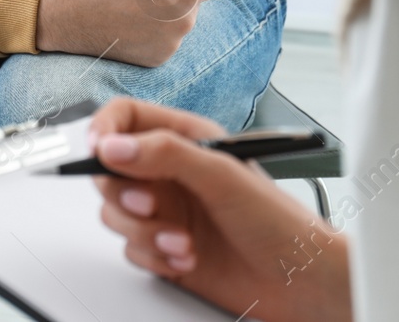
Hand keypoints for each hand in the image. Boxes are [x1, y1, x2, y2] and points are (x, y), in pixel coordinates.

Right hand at [34, 0, 226, 66]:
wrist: (76, 13)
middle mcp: (187, 21)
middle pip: (197, 3)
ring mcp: (173, 43)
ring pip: (181, 23)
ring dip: (168, 14)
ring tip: (135, 5)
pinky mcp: (158, 58)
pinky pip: (166, 41)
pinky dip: (155, 33)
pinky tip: (131, 23)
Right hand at [88, 97, 351, 321]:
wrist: (299, 281)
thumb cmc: (278, 221)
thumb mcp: (222, 174)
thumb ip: (165, 154)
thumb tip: (114, 147)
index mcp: (185, 138)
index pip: (126, 118)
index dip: (104, 130)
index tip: (99, 150)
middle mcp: (171, 172)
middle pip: (109, 169)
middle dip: (123, 192)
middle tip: (149, 204)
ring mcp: (165, 211)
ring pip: (115, 213)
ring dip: (144, 231)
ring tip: (181, 241)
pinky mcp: (163, 246)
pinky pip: (131, 248)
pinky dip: (154, 255)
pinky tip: (185, 257)